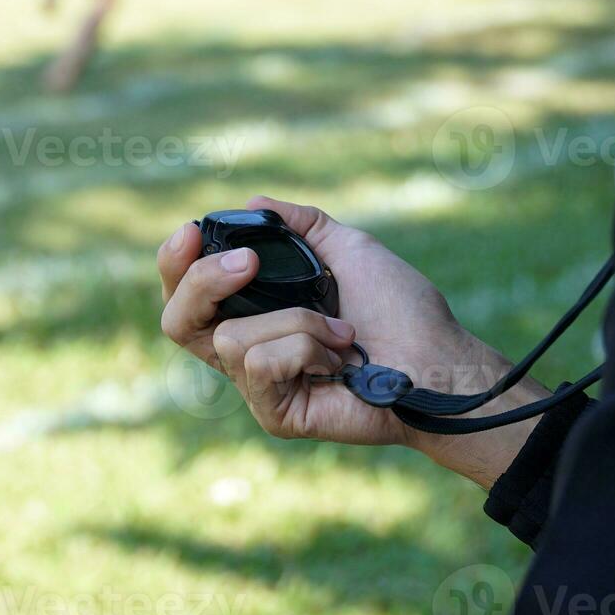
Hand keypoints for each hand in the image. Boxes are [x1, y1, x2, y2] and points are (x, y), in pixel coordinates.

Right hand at [157, 196, 550, 487]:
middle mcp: (248, 348)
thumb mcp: (347, 248)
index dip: (176, 263)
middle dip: (201, 283)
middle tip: (247, 264)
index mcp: (256, 310)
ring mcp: (259, 385)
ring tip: (341, 330)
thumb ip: (300, 224)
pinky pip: (260, 364)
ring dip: (295, 320)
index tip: (192, 231)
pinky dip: (304, 347)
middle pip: (177, 321)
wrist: (438, 358)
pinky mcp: (275, 412)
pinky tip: (338, 357)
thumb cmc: (401, 309)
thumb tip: (253, 202)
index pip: (188, 292)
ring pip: (231, 338)